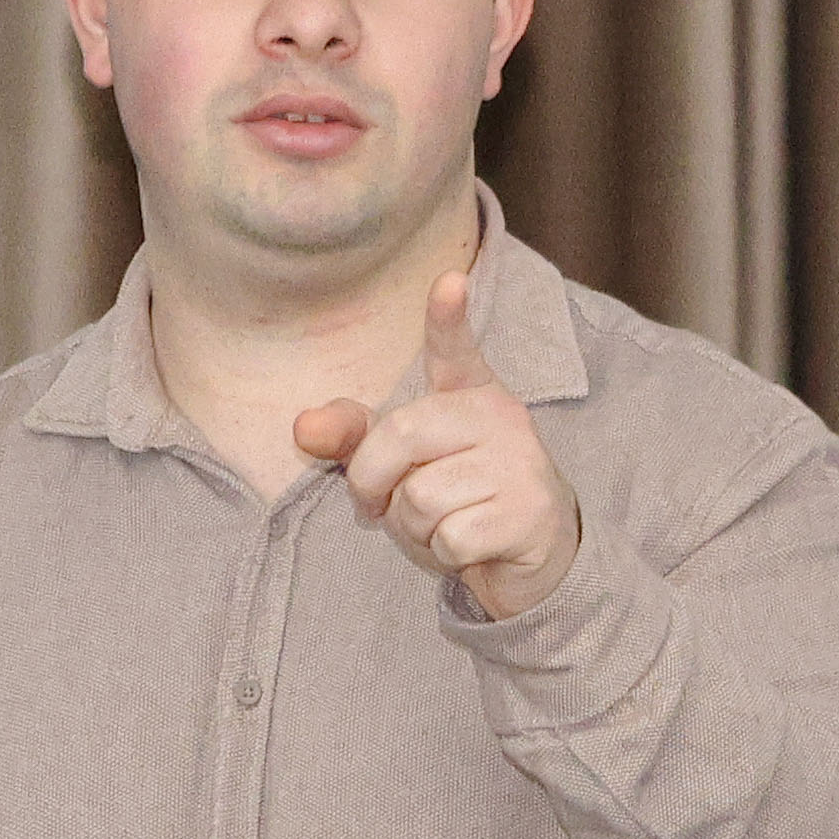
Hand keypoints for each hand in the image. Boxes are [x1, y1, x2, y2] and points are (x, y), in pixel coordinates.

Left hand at [287, 258, 581, 617]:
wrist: (536, 557)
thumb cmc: (461, 500)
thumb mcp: (405, 465)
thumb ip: (355, 439)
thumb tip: (302, 427)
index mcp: (471, 394)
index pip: (455, 350)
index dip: (447, 318)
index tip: (449, 281)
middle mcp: (501, 417)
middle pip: (399, 437)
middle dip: (373, 483)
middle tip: (388, 504)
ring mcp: (520, 464)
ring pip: (420, 498)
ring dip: (415, 530)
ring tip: (445, 525)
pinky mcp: (528, 514)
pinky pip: (450, 538)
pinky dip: (445, 555)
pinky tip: (471, 547)